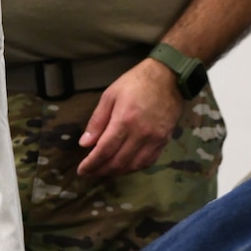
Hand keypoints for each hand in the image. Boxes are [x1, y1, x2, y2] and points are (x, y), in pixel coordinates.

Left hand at [76, 59, 181, 178]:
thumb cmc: (136, 83)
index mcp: (124, 120)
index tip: (81, 171)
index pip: (104, 150)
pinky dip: (134, 168)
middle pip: (118, 162)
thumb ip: (97, 121)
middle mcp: (140, 134)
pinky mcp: (164, 141)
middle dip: (101, 170)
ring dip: (117, 172)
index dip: (91, 164)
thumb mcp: (110, 95)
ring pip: (133, 166)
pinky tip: (124, 166)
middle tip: (90, 172)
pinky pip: (148, 162)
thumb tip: (84, 144)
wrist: (169, 77)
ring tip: (105, 171)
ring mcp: (154, 139)